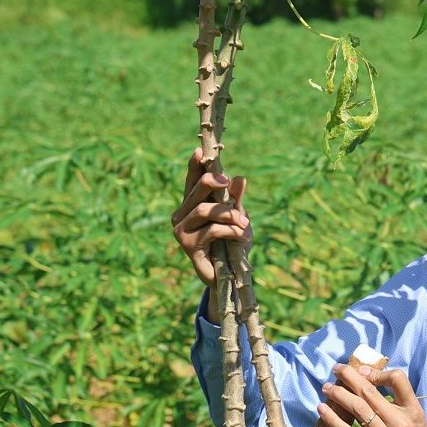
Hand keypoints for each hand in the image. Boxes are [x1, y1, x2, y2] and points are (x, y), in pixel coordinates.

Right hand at [171, 148, 250, 298]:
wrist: (230, 276)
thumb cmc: (232, 244)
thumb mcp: (238, 218)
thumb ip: (236, 200)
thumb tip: (240, 178)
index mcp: (192, 205)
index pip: (191, 180)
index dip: (194, 165)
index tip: (200, 150)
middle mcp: (181, 215)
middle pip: (196, 190)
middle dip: (214, 182)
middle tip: (229, 181)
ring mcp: (181, 231)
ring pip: (204, 210)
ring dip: (229, 214)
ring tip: (244, 224)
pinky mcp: (188, 246)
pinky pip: (211, 229)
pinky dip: (231, 230)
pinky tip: (242, 236)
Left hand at [318, 364, 426, 426]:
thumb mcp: (415, 414)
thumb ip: (397, 397)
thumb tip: (366, 377)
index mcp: (413, 409)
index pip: (398, 379)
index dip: (377, 371)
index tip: (363, 370)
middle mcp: (400, 423)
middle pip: (369, 392)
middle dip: (349, 376)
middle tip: (336, 369)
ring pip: (357, 409)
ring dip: (338, 394)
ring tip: (327, 387)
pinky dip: (332, 419)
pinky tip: (322, 408)